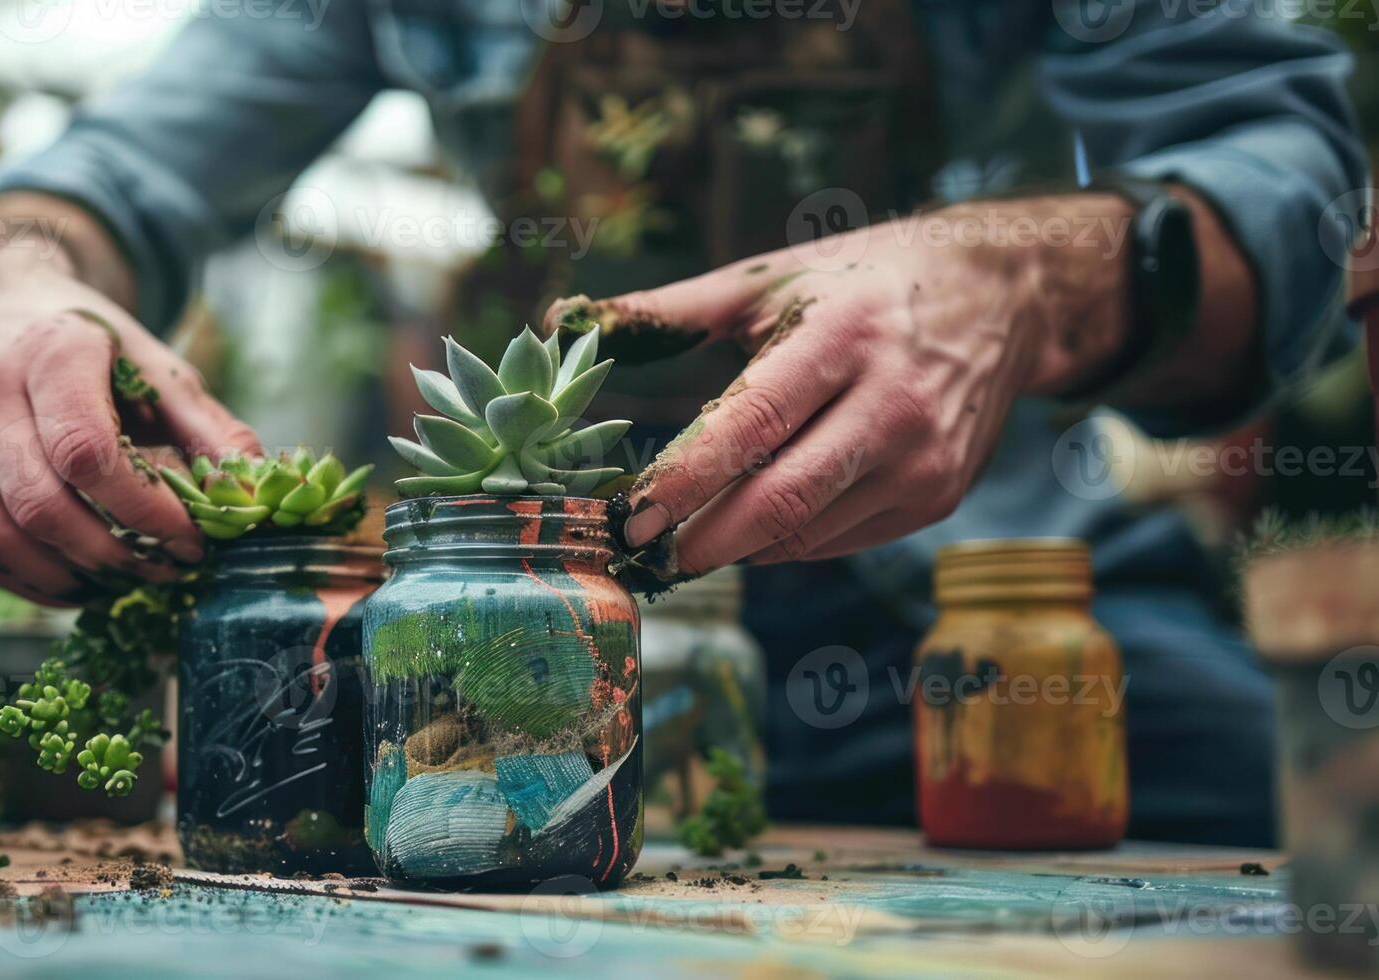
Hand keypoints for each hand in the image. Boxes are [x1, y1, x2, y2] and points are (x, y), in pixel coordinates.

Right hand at [0, 249, 259, 603]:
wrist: (7, 309)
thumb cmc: (97, 347)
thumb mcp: (160, 369)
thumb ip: (210, 429)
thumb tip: (254, 494)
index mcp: (52, 353)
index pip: (86, 450)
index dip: (144, 509)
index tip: (192, 539)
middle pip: (40, 503)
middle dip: (113, 553)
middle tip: (168, 568)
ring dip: (69, 577)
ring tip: (128, 579)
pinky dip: (33, 582)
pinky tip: (85, 581)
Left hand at [545, 198, 1129, 575]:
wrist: (1003, 296)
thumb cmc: (862, 281)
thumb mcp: (769, 280)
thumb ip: (664, 311)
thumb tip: (557, 321)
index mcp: (844, 337)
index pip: (751, 426)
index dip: (685, 479)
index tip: (629, 513)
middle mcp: (893, 405)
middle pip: (782, 500)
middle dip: (702, 539)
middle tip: (644, 550)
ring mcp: (924, 460)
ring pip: (807, 533)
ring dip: (738, 545)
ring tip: (683, 539)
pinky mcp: (940, 496)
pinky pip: (840, 540)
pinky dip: (787, 540)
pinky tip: (753, 523)